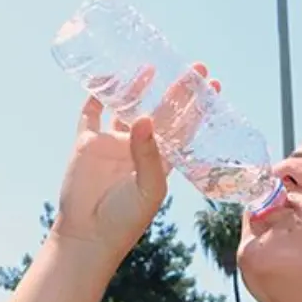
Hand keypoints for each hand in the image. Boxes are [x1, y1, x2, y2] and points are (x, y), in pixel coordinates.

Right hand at [52, 63, 221, 260]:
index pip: (185, 127)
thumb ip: (149, 155)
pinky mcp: (88, 143)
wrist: (88, 235)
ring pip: (128, 108)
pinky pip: (92, 112)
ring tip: (150, 66)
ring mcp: (113, 144)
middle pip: (162, 112)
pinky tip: (105, 76)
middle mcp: (140, 149)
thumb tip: (144, 117)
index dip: (198, 106)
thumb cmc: (125, 219)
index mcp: (161, 162)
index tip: (213, 84)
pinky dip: (97, 93)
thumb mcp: (148, 189)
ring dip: (138, 88)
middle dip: (178, 90)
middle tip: (195, 66)